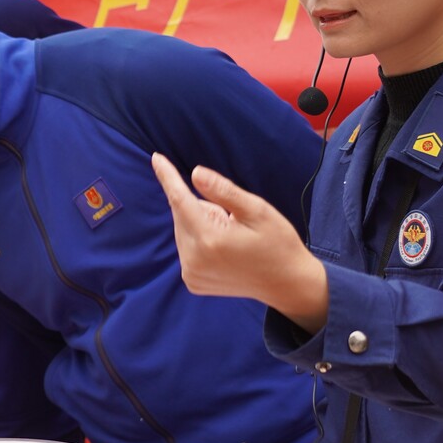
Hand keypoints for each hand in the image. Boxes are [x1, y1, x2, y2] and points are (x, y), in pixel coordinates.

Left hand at [150, 153, 329, 330]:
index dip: (168, 177)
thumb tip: (194, 173)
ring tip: (230, 237)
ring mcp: (191, 274)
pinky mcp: (192, 281)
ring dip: (199, 224)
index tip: (156, 158)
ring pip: (183, 230)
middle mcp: (193, 259)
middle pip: (181, 215)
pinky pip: (187, 248)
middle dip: (201, 207)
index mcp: (209, 239)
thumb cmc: (277, 243)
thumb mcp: (257, 210)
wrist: (287, 284)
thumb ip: (223, 191)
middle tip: (231, 218)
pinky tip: (223, 250)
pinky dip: (199, 241)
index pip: (179, 200)